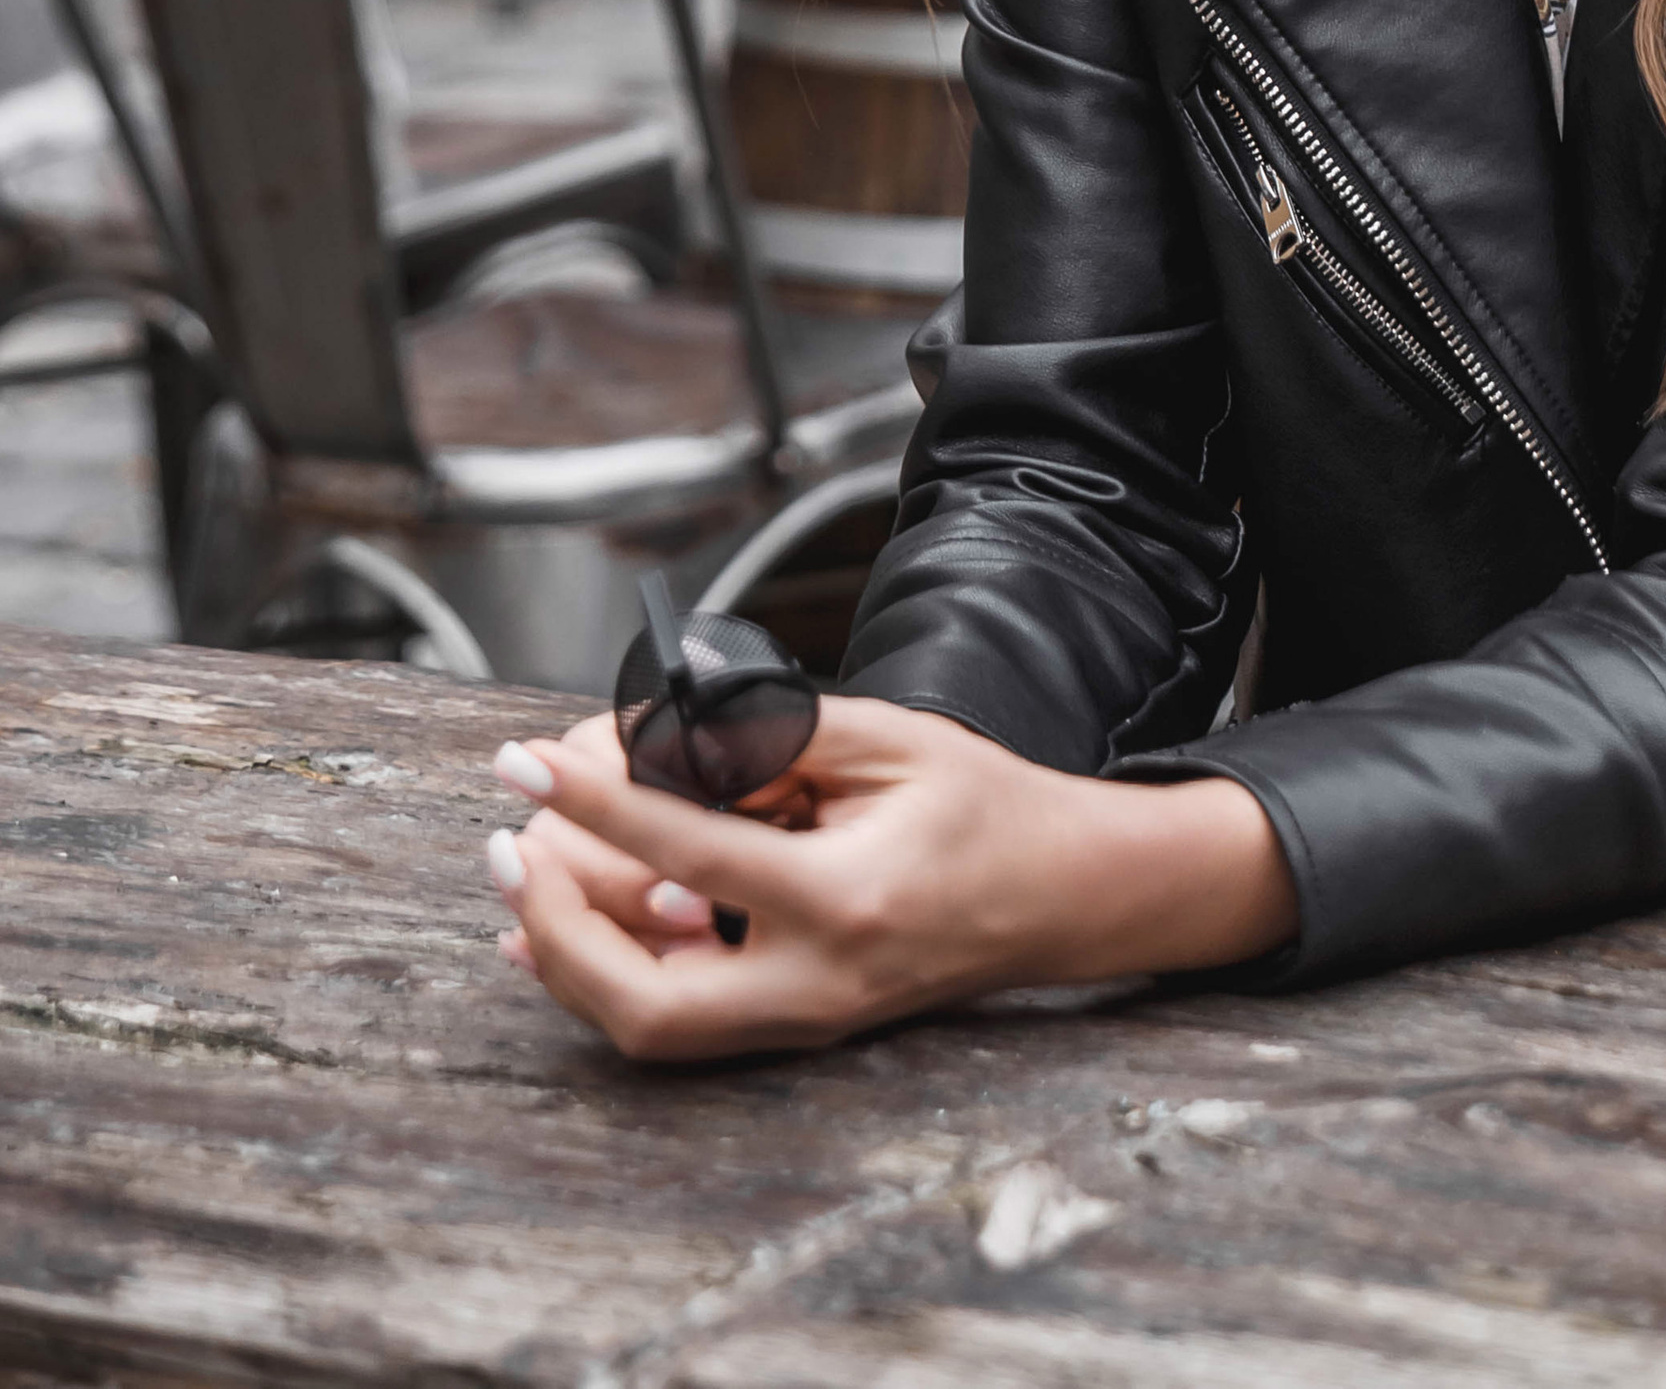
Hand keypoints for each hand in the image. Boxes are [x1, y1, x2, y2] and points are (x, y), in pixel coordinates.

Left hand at [483, 696, 1296, 1063]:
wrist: (1061, 894)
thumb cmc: (983, 806)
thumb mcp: (890, 740)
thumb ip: (779, 736)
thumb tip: (668, 735)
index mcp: (843, 899)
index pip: (685, 852)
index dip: (594, 802)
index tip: (527, 762)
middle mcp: (815, 982)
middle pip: (644, 1002)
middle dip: (555, 929)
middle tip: (506, 848)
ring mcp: (805, 1021)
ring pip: (651, 1028)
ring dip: (568, 960)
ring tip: (518, 882)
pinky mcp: (797, 1028)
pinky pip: (680, 1024)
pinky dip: (608, 981)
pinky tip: (557, 934)